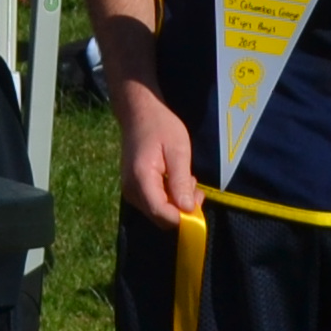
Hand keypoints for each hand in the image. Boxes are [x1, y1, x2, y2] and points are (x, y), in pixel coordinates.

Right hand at [115, 74, 202, 224]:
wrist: (138, 112)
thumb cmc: (160, 126)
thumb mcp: (178, 150)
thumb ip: (180, 181)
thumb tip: (187, 210)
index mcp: (141, 179)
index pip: (162, 213)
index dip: (183, 217)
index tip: (200, 202)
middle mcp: (131, 190)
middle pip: (160, 217)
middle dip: (182, 209)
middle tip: (196, 188)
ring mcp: (130, 191)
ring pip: (158, 212)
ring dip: (177, 203)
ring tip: (186, 178)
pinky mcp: (134, 189)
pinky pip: (154, 204)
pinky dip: (169, 198)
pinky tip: (177, 180)